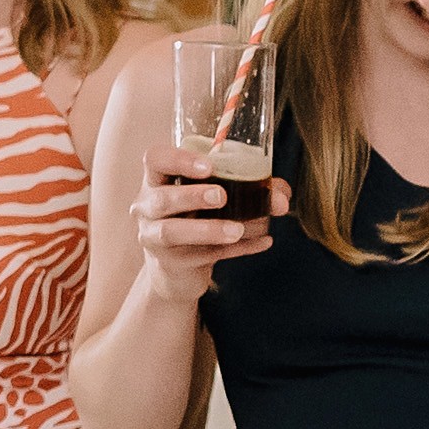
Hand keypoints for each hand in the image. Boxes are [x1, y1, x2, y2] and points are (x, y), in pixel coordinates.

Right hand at [129, 144, 288, 303]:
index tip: (208, 166)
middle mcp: (147, 208)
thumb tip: (282, 196)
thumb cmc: (195, 218)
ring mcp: (154, 237)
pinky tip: (262, 242)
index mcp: (157, 181)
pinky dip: (235, 250)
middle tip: (221, 196)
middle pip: (161, 199)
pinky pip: (201, 256)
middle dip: (191, 196)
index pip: (155, 160)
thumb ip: (249, 188)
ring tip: (237, 230)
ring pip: (172, 232)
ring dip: (207, 229)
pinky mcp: (170, 263)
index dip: (178, 160)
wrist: (176, 268)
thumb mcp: (214, 196)